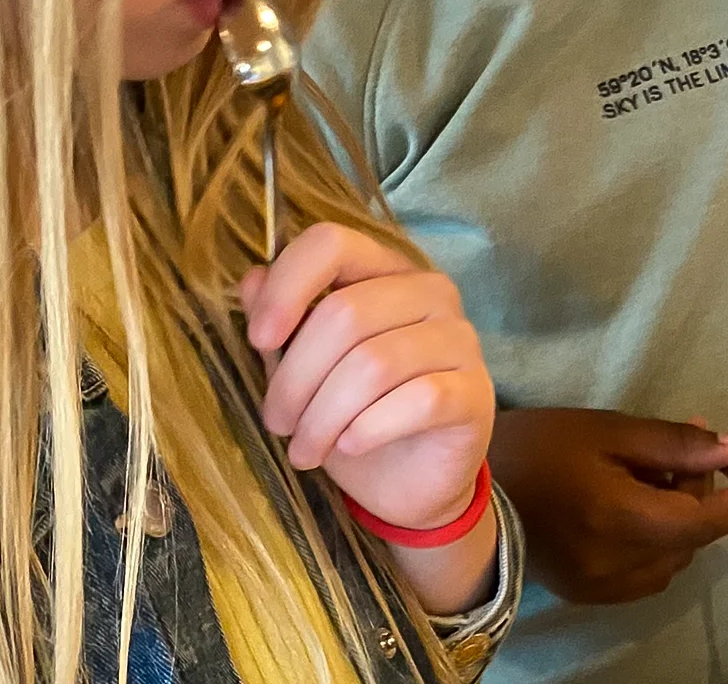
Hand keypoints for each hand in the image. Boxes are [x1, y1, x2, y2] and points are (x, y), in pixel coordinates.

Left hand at [241, 223, 495, 534]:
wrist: (407, 482)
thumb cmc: (354, 415)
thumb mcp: (306, 368)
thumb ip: (283, 321)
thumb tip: (251, 282)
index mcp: (386, 271)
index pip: (334, 244)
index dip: (288, 286)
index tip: (259, 339)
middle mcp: (431, 293)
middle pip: (344, 314)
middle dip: (295, 378)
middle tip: (277, 423)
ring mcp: (460, 340)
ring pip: (373, 365)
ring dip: (323, 416)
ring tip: (303, 450)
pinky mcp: (475, 392)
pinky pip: (416, 401)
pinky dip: (368, 430)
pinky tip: (350, 447)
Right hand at [488, 407, 727, 603]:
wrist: (469, 489)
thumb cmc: (540, 446)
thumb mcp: (610, 431)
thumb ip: (676, 445)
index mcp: (622, 521)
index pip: (703, 523)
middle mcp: (616, 565)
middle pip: (688, 539)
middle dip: (699, 499)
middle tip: (686, 452)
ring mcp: (600, 586)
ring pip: (669, 561)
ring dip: (678, 524)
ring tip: (654, 479)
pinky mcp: (586, 593)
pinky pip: (643, 575)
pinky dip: (654, 546)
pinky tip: (634, 512)